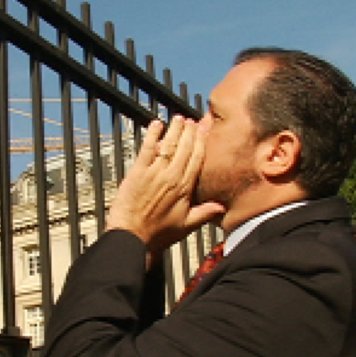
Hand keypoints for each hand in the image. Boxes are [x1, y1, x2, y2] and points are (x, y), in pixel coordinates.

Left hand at [107, 115, 225, 262]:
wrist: (133, 238)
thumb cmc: (158, 235)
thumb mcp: (186, 226)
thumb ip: (205, 213)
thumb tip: (222, 206)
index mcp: (184, 189)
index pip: (197, 159)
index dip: (201, 143)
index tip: (204, 131)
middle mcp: (171, 177)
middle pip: (184, 148)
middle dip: (189, 132)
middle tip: (192, 121)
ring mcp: (154, 173)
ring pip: (168, 145)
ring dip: (174, 130)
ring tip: (178, 118)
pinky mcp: (137, 172)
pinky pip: (147, 148)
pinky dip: (151, 134)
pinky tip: (156, 124)